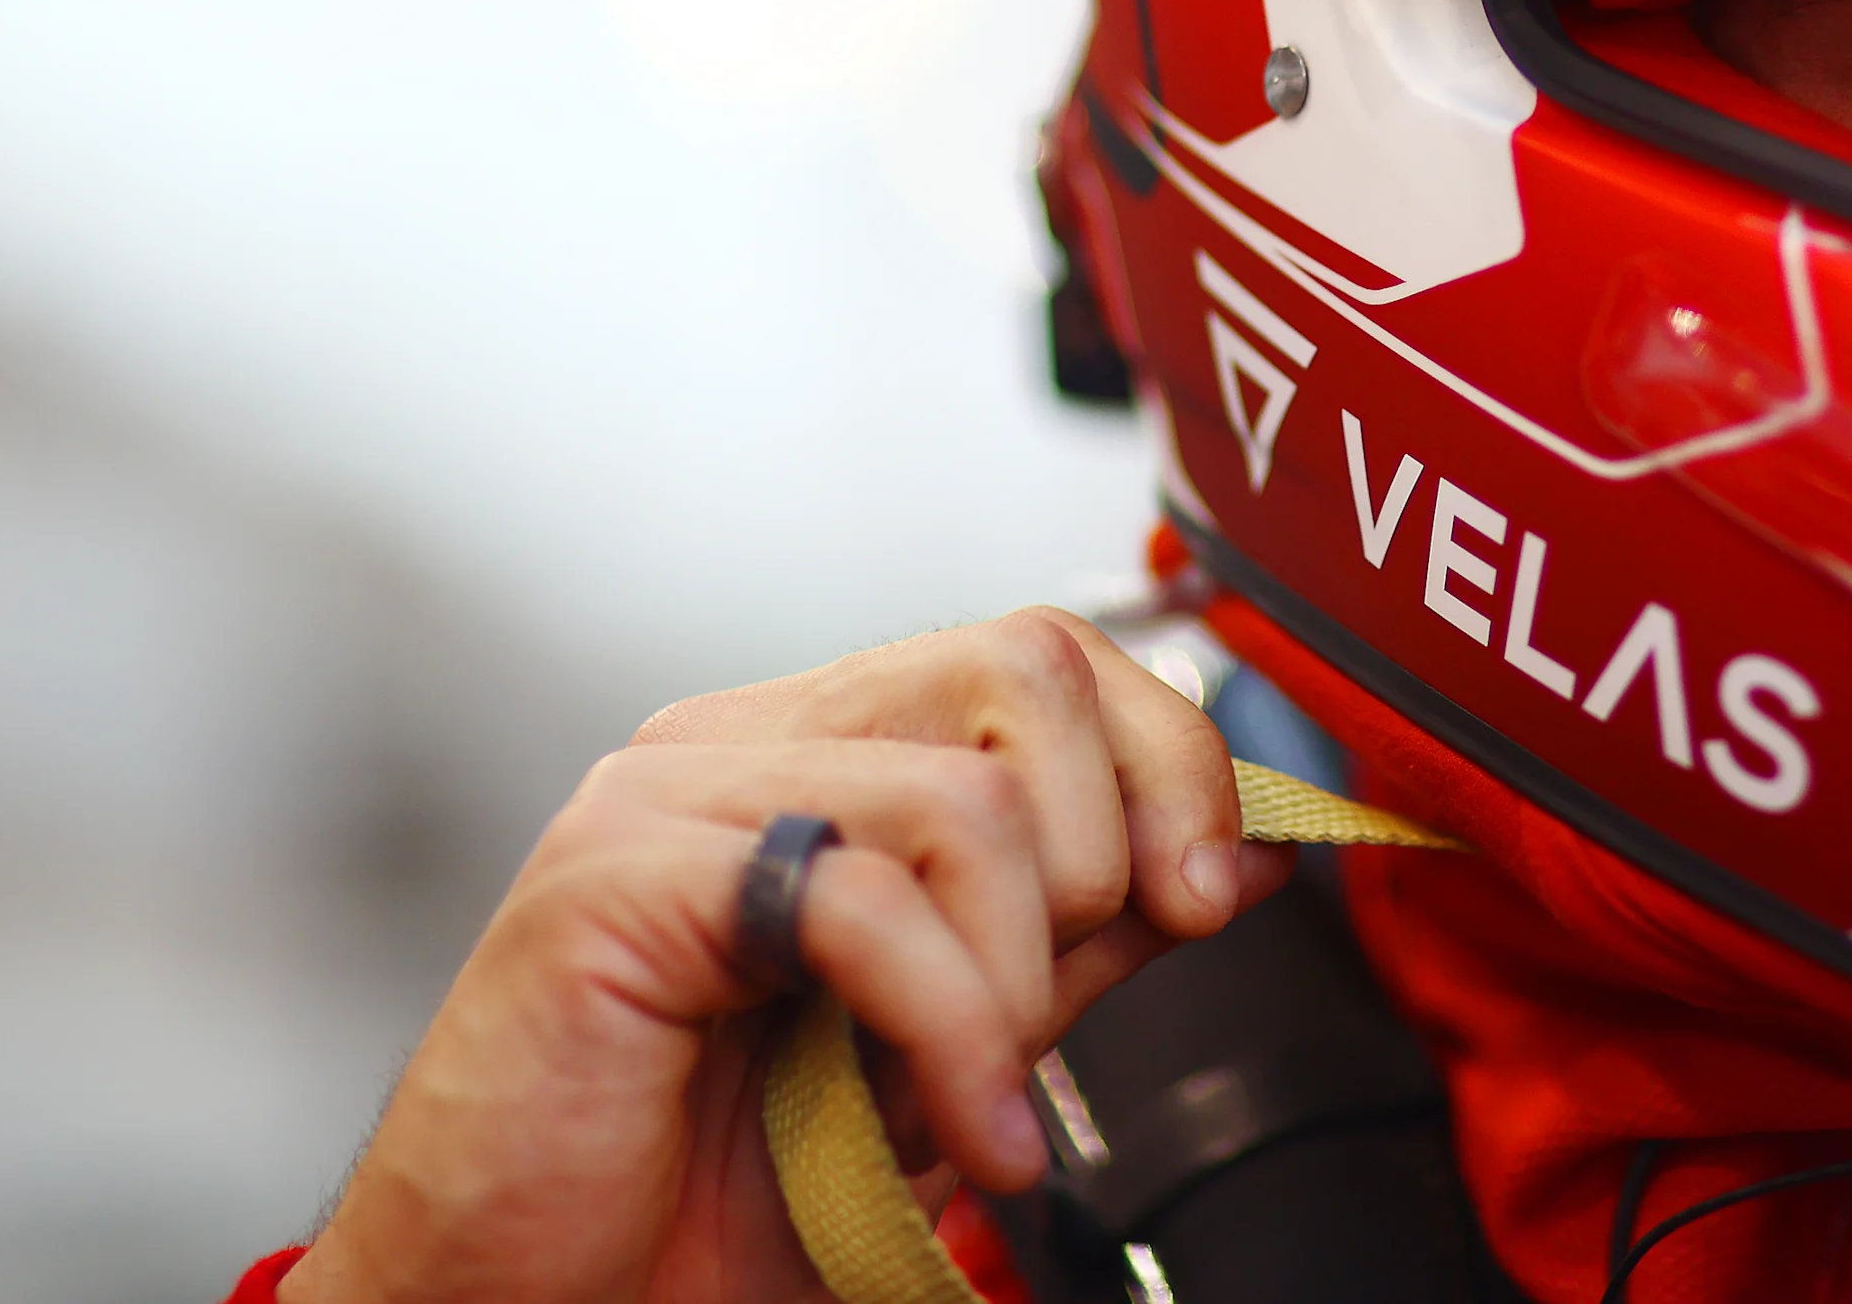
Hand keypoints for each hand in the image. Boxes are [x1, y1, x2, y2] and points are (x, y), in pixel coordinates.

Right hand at [282, 608, 1294, 1303]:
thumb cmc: (707, 1195)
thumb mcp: (948, 1052)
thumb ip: (1074, 943)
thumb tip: (1233, 857)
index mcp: (820, 759)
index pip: (1040, 656)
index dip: (1165, 755)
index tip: (1211, 890)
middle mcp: (745, 746)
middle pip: (1023, 668)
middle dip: (1114, 841)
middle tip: (1082, 996)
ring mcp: (670, 796)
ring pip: (966, 796)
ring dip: (1024, 981)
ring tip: (989, 1103)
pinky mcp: (617, 880)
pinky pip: (865, 903)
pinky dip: (958, 1037)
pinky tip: (967, 1133)